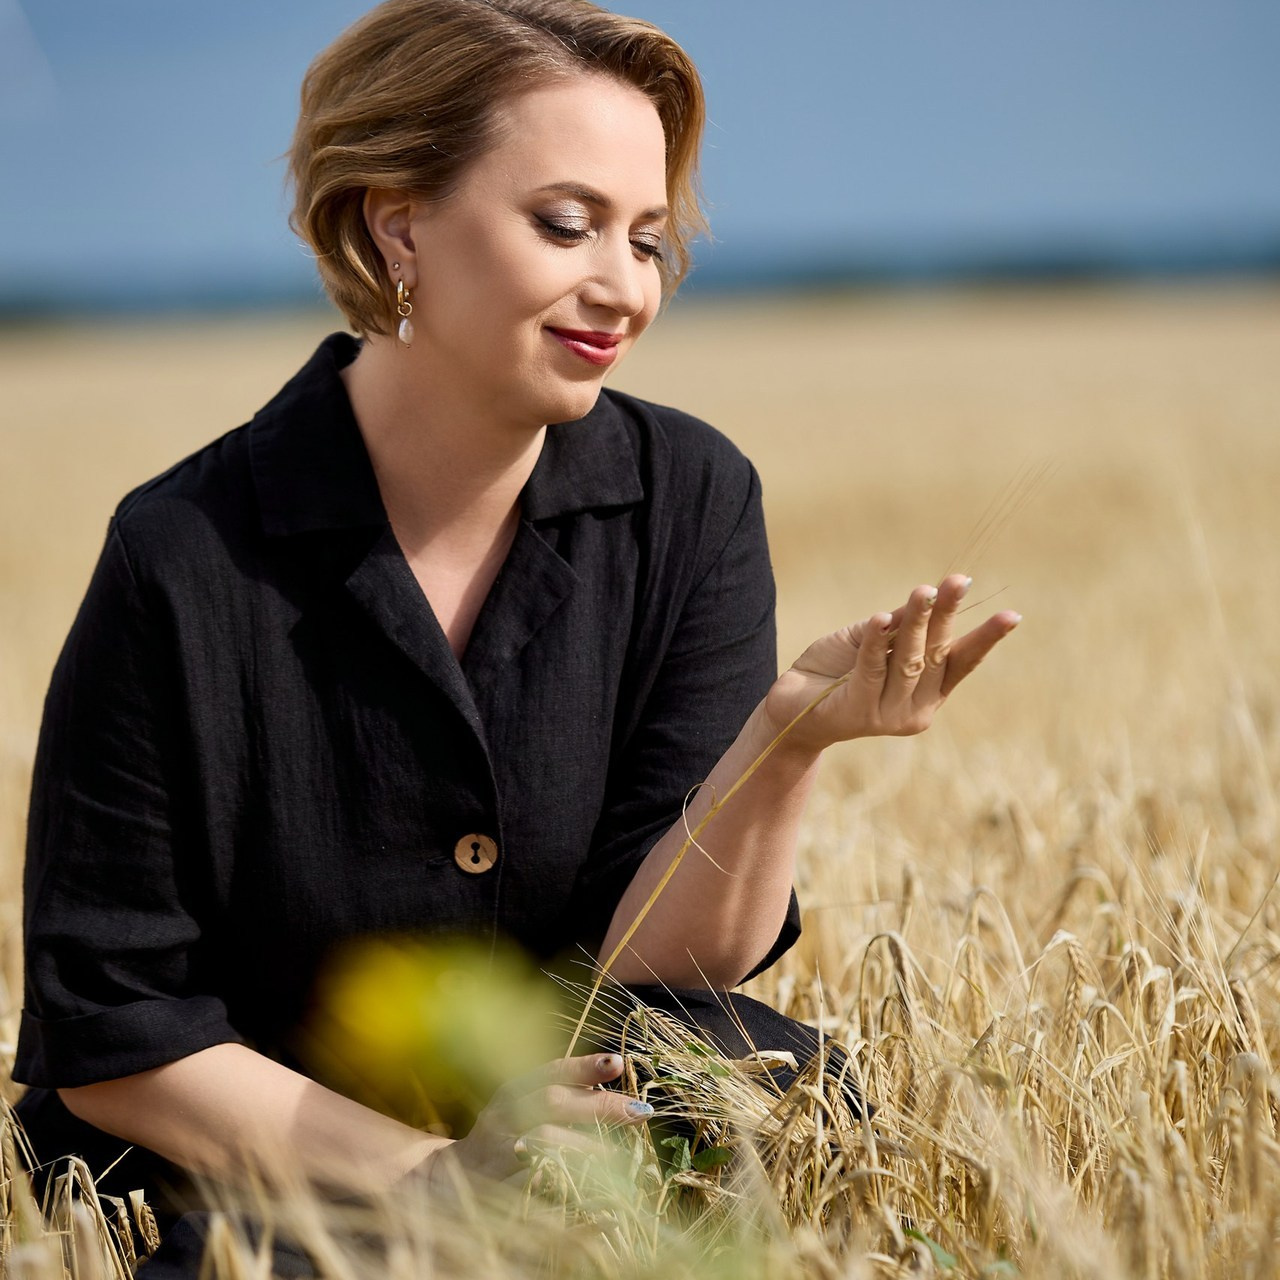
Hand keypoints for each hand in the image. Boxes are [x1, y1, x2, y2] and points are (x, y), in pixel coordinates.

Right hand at [421, 1052, 650, 1190]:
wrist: (447, 1179)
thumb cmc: (501, 1135)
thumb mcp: (520, 1106)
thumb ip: (559, 1096)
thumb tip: (614, 1085)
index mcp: (512, 1092)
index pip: (551, 1071)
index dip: (584, 1066)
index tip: (619, 1063)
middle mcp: (504, 1116)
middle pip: (553, 1103)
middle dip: (598, 1106)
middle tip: (639, 1111)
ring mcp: (500, 1152)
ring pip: (544, 1142)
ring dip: (585, 1147)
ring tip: (618, 1156)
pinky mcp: (499, 1187)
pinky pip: (537, 1184)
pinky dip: (566, 1186)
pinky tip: (595, 1193)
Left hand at [762, 575, 1018, 753]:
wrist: (790, 707)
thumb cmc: (836, 671)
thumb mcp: (872, 641)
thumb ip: (900, 624)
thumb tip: (931, 594)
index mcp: (928, 692)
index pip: (961, 662)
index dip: (985, 639)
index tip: (1013, 616)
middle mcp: (915, 709)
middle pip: (936, 654)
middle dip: (947, 615)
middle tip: (958, 581)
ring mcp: (888, 716)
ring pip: (907, 660)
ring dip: (915, 622)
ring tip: (922, 590)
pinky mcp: (858, 713)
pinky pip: (870, 669)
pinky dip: (875, 642)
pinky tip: (880, 618)